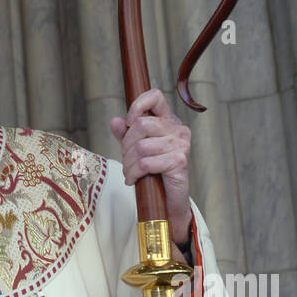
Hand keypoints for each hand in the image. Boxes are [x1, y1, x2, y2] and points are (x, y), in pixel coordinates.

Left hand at [110, 88, 191, 247]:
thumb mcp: (136, 149)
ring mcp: (181, 145)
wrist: (170, 200)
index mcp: (169, 120)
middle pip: (141, 125)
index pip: (155, 96)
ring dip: (128, 164)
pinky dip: (134, 173)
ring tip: (129, 172)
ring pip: (141, 147)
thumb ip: (126, 134)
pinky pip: (146, 163)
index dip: (138, 104)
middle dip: (126, 145)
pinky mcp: (179, 161)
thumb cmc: (154, 171)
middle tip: (126, 159)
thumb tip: (115, 121)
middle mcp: (178, 129)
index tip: (129, 121)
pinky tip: (133, 180)